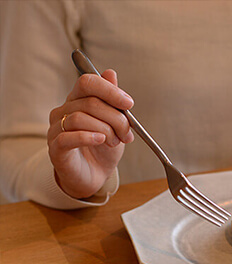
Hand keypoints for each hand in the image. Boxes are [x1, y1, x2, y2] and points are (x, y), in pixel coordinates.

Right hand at [47, 70, 134, 198]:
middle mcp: (64, 111)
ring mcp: (56, 129)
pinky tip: (101, 140)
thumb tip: (110, 73)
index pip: (88, 82)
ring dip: (106, 130)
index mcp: (78, 100)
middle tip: (126, 133)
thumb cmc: (103, 148)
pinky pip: (68, 136)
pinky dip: (88, 137)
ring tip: (115, 142)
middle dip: (115, 118)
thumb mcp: (115, 123)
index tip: (129, 103)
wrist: (95, 175)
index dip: (110, 90)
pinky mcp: (55, 148)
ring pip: (80, 118)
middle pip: (90, 102)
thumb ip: (112, 100)